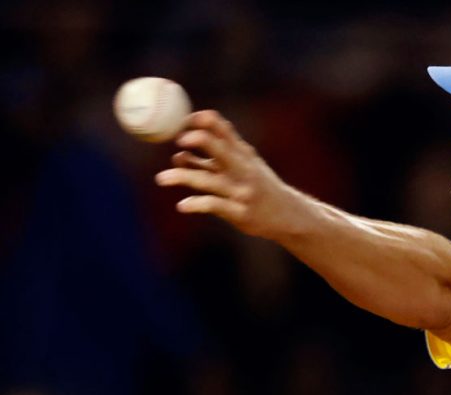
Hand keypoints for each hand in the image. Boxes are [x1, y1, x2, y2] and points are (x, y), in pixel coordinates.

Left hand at [155, 110, 317, 239]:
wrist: (287, 215)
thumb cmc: (259, 187)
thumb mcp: (244, 165)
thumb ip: (214, 158)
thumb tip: (178, 151)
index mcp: (242, 154)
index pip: (224, 130)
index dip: (204, 122)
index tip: (185, 121)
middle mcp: (243, 170)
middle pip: (222, 151)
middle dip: (202, 141)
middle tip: (180, 140)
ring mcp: (242, 191)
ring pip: (210, 181)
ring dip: (185, 177)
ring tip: (161, 178)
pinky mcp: (240, 213)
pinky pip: (215, 207)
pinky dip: (197, 205)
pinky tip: (182, 206)